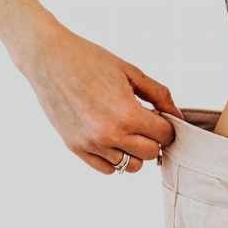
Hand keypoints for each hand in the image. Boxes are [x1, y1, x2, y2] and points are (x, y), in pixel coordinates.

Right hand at [13, 19, 185, 174]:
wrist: (48, 58)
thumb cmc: (90, 60)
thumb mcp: (132, 72)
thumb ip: (160, 95)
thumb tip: (178, 116)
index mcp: (127, 113)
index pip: (165, 135)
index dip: (167, 125)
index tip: (159, 117)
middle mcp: (109, 133)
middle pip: (151, 154)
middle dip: (153, 138)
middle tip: (144, 123)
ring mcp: (91, 143)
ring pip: (130, 166)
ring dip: (134, 151)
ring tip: (126, 131)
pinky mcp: (75, 147)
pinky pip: (107, 169)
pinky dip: (114, 158)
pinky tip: (112, 139)